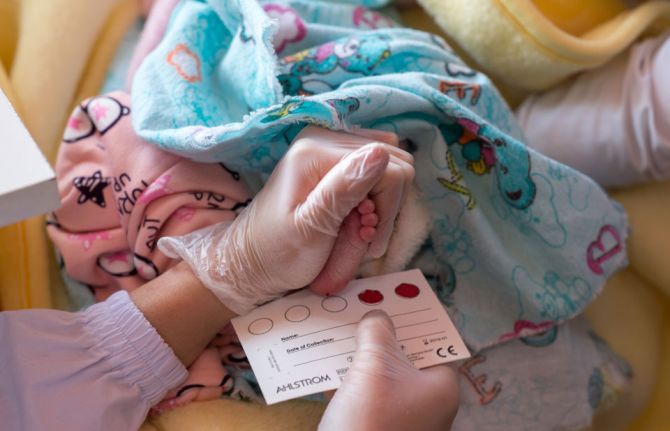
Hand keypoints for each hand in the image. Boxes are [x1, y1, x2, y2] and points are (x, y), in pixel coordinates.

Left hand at [159, 126, 413, 313]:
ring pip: (390, 171)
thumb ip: (344, 189)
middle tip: (361, 237)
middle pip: (395, 166)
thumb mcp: (310, 228)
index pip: (390, 169)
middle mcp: (325, 138)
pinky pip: (377, 175)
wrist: (250, 261)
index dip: (386, 208)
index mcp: (317, 149)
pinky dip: (374, 203)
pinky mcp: (335, 160)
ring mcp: (330, 146)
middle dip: (385, 208)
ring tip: (356, 235)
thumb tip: (381, 153)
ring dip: (381, 209)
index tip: (364, 236)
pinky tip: (356, 223)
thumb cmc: (277, 253)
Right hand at [319, 311, 458, 430]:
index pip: (433, 339)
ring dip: (359, 353)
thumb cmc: (371, 421)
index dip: (412, 315)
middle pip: (403, 354)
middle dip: (379, 332)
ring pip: (381, 373)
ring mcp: (402, 417)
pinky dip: (349, 378)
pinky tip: (326, 362)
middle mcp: (426, 402)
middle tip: (359, 307)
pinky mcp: (377, 427)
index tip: (392, 295)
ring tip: (337, 328)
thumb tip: (376, 316)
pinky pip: (365, 394)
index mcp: (440, 385)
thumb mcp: (374, 367)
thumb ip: (376, 331)